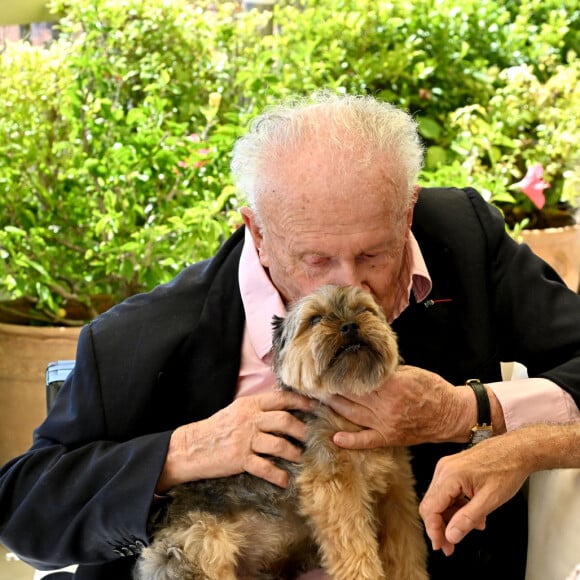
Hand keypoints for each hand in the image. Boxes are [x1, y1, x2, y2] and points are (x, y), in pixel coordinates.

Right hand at [157, 391, 315, 491]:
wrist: (190, 447)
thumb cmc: (215, 429)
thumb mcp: (236, 411)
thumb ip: (257, 409)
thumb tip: (283, 410)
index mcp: (249, 404)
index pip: (281, 399)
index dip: (301, 402)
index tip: (315, 408)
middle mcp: (249, 419)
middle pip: (285, 421)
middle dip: (303, 431)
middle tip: (312, 438)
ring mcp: (245, 439)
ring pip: (279, 444)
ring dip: (294, 453)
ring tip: (301, 458)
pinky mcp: (240, 459)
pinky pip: (265, 467)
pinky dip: (278, 475)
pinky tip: (285, 480)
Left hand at [324, 365, 473, 448]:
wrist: (451, 414)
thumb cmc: (432, 389)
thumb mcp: (410, 372)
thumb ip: (386, 371)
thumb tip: (363, 365)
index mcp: (392, 385)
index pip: (358, 377)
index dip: (340, 373)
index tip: (325, 368)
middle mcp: (386, 405)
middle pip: (350, 395)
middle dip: (331, 388)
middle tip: (313, 382)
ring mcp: (386, 423)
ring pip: (353, 414)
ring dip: (334, 407)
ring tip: (317, 399)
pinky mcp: (389, 437)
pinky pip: (366, 440)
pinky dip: (350, 440)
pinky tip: (335, 437)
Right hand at [418, 436, 530, 555]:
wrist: (516, 450)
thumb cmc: (507, 470)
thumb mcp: (490, 500)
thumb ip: (467, 519)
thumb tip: (451, 535)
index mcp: (451, 475)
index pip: (431, 508)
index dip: (434, 530)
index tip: (442, 547)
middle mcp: (444, 469)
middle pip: (431, 504)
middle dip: (440, 527)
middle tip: (451, 546)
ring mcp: (447, 467)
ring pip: (438, 499)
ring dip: (451, 517)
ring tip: (473, 526)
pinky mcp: (452, 467)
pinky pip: (446, 491)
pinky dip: (456, 506)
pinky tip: (472, 513)